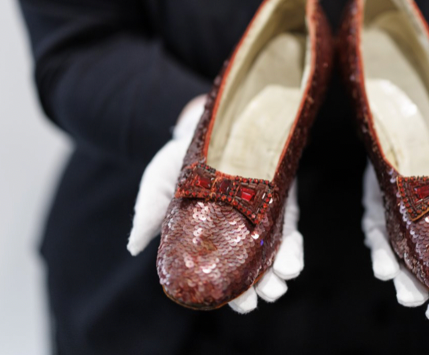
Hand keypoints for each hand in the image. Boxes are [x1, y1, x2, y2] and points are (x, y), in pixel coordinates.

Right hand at [126, 95, 304, 312]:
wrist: (204, 122)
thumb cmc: (176, 162)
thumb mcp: (157, 187)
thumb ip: (148, 216)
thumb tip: (134, 246)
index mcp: (215, 239)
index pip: (228, 274)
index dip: (235, 294)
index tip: (241, 306)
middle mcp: (242, 231)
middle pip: (257, 268)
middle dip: (262, 289)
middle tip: (260, 300)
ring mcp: (263, 214)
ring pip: (278, 252)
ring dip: (282, 272)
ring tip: (279, 284)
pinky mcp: (280, 196)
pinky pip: (291, 226)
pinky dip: (293, 248)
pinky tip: (291, 264)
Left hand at [362, 140, 428, 320]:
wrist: (426, 118)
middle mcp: (419, 230)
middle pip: (417, 271)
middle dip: (420, 293)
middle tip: (428, 308)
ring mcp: (395, 217)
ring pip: (392, 255)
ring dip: (398, 278)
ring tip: (407, 294)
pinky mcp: (376, 201)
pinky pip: (373, 229)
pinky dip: (379, 248)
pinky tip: (385, 266)